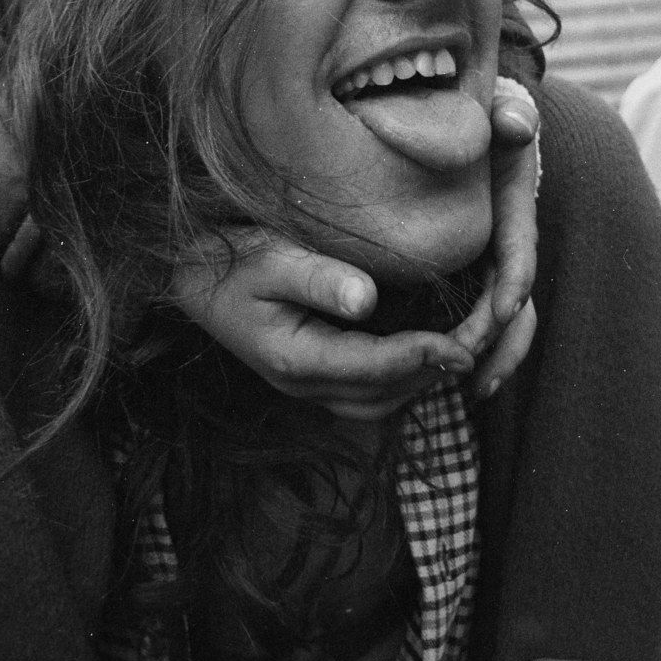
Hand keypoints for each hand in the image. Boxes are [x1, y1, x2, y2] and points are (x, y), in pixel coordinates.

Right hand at [171, 235, 474, 420]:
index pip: (375, 367)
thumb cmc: (224, 260)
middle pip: (384, 396)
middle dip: (432, 375)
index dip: (424, 356)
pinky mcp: (306, 376)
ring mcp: (303, 386)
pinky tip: (420, 356)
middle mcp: (302, 385)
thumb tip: (367, 299)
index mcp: (295, 359)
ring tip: (459, 355)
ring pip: (377, 404)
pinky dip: (398, 382)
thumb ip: (316, 278)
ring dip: (419, 384)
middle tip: (479, 348)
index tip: (465, 343)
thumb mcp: (267, 257)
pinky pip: (365, 395)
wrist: (182, 277)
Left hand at [452, 80, 539, 397]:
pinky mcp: (475, 275)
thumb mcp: (496, 108)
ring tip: (476, 390)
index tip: (500, 310)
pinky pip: (484, 319)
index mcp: (515, 206)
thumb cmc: (481, 116)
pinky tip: (463, 381)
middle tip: (472, 366)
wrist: (474, 125)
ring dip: (497, 357)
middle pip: (516, 298)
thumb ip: (508, 113)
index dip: (512, 280)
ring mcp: (495, 262)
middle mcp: (511, 241)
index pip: (519, 248)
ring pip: (508, 320)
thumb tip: (516, 123)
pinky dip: (480, 351)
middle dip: (499, 337)